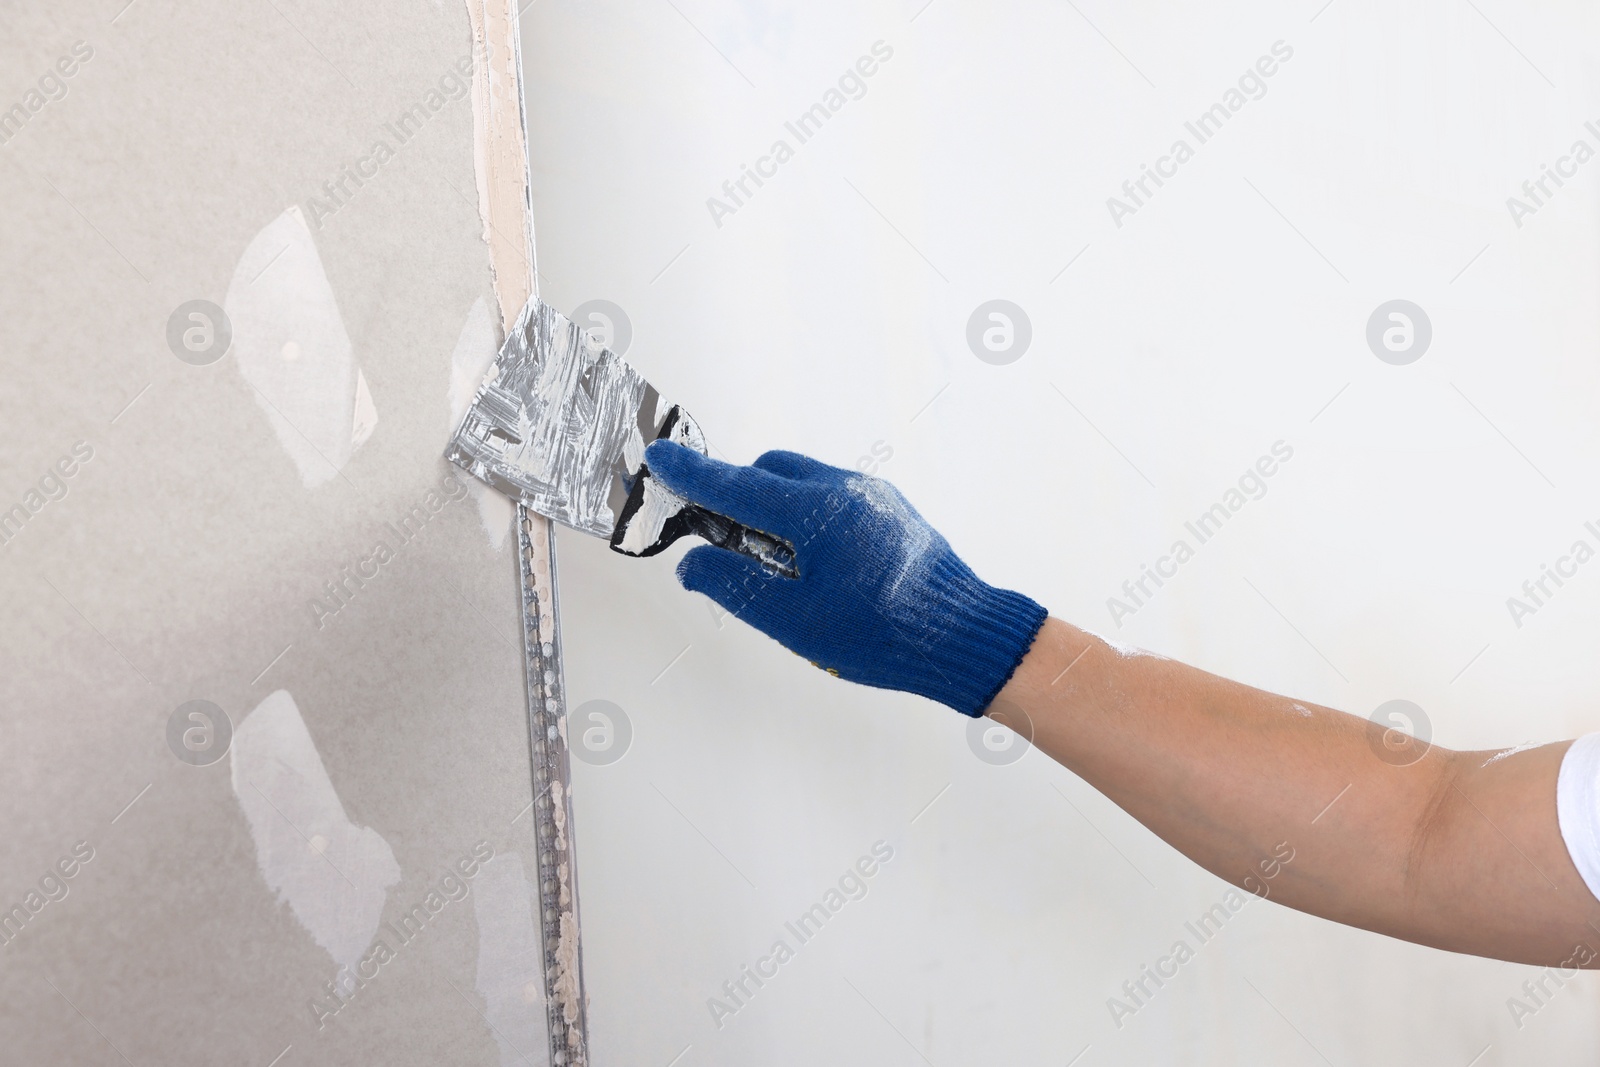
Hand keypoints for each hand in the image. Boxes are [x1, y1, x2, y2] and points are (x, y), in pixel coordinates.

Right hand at [644, 441, 1046, 715]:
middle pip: (768, 472)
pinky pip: (833, 495)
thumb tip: (693, 564)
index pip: (736, 483)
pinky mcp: (891, 510)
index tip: (659, 457)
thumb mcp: (795, 621)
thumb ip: (735, 586)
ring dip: (773, 508)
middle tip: (720, 541)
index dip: (692, 473)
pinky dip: (807, 515)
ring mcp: (873, 496)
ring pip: (802, 481)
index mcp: (816, 511)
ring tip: (775, 566)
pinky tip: (814, 564)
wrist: (963, 635)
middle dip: (736, 495)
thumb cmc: (883, 634)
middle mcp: (845, 489)